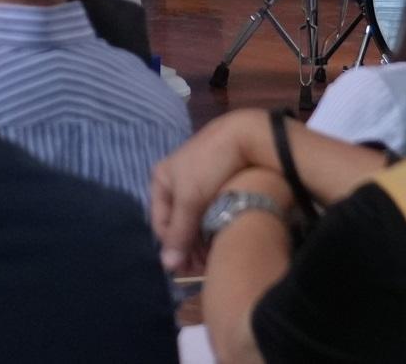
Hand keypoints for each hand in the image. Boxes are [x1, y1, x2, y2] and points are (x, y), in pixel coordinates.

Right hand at [151, 113, 270, 270]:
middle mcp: (176, 181)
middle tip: (203, 268)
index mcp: (161, 179)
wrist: (245, 137)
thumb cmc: (209, 166)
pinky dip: (213, 227)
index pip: (160, 223)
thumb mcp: (191, 200)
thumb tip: (166, 267)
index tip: (188, 268)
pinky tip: (223, 239)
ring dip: (202, 240)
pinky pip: (209, 213)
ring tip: (215, 257)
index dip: (173, 246)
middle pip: (178, 222)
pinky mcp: (216, 184)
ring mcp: (196, 183)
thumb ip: (179, 232)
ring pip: (195, 219)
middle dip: (188, 246)